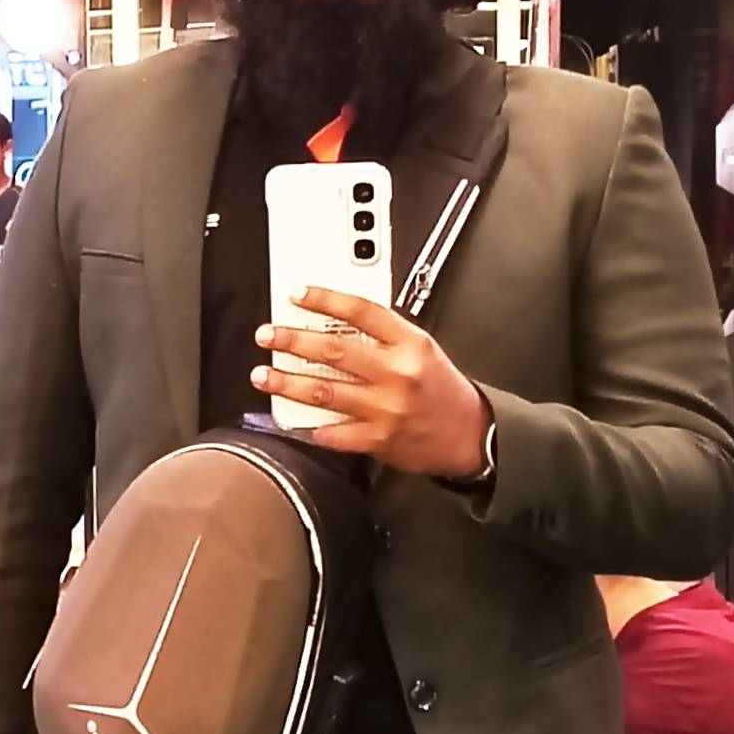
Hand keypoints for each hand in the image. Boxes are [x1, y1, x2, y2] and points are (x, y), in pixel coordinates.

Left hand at [254, 289, 491, 477]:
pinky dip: (312, 428)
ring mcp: (386, 408)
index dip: (324, 299)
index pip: (360, 311)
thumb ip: (384, 335)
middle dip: (293, 340)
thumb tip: (336, 321)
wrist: (469, 434)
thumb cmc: (443, 389)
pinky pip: (335, 433)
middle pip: (334, 351)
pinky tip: (293, 421)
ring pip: (325, 391)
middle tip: (268, 335)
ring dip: (288, 383)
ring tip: (263, 375)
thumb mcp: (422, 349)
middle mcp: (396, 373)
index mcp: (409, 343)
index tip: (297, 294)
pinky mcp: (379, 439)